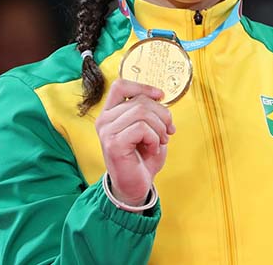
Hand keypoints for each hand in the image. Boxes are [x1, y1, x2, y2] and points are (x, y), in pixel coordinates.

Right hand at [95, 79, 175, 205]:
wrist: (136, 186)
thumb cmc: (142, 158)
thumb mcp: (148, 129)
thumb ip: (149, 111)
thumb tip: (160, 97)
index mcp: (110, 113)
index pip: (120, 85)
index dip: (143, 87)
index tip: (160, 96)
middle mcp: (104, 120)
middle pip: (140, 100)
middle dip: (162, 115)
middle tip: (168, 132)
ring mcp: (107, 131)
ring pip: (143, 113)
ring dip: (160, 128)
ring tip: (160, 142)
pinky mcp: (114, 143)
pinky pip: (142, 128)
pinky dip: (154, 138)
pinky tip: (152, 149)